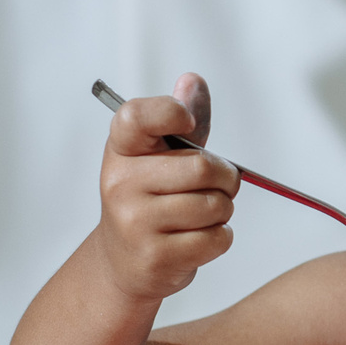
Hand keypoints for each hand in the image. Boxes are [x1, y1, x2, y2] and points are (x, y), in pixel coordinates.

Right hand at [96, 72, 238, 302]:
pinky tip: (198, 238)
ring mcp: (134, 222)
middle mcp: (120, 184)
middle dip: (225, 178)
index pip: (136, 117)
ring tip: (203, 214)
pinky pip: (216, 238)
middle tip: (218, 185)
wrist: (124, 262)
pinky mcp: (155, 256)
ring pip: (214, 205)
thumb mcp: (159, 157)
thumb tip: (192, 81)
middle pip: (201, 168)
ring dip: (223, 210)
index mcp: (121, 150)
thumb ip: (182, 122)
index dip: (169, 112)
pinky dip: (220, 237)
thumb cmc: (150, 199)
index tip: (186, 122)